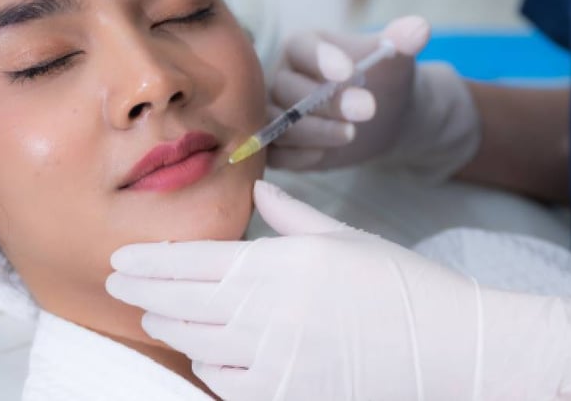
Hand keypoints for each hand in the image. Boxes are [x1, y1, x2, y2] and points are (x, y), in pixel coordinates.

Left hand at [106, 181, 570, 400]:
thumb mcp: (348, 239)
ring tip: (155, 315)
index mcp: (283, 262)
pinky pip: (226, 383)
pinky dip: (208, 366)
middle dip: (145, 291)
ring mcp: (276, 358)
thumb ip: (294, 217)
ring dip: (170, 326)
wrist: (450, 348)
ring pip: (197, 343)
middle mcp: (271, 309)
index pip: (195, 261)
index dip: (151, 260)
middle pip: (183, 302)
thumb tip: (264, 190)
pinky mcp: (287, 395)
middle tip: (120, 283)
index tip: (121, 257)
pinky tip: (202, 354)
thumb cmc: (403, 287)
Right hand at [268, 15, 480, 181]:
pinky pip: (275, 153)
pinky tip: (324, 155)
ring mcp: (276, 111)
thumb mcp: (395, 58)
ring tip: (351, 134)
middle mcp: (281, 76)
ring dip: (314, 131)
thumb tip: (420, 28)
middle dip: (326, 101)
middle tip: (367, 108)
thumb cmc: (384, 79)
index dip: (321, 60)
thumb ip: (402, 41)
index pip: (301, 49)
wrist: (383, 114)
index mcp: (303, 46)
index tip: (349, 72)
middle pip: (287, 89)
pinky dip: (296, 157)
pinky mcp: (279, 143)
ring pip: (278, 122)